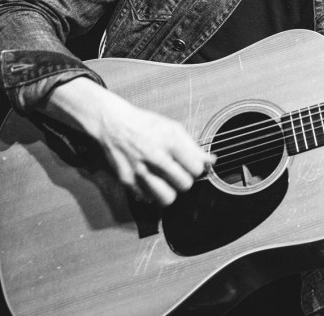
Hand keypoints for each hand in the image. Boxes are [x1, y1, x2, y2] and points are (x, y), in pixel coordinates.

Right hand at [45, 78, 214, 205]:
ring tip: (168, 181)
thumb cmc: (145, 124)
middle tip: (180, 173)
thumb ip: (193, 147)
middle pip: (184, 184)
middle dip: (185, 180)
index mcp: (169, 140)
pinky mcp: (127, 180)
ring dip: (171, 191)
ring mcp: (139, 170)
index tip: (192, 166)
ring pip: (167, 198)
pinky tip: (153, 181)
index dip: (197, 169)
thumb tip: (210, 161)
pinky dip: (153, 193)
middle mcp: (154, 156)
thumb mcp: (173, 128)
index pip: (195, 168)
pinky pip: (148, 199)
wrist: (114, 124)